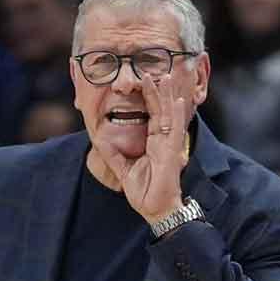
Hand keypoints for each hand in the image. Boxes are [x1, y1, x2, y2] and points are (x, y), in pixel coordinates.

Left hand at [100, 72, 191, 224]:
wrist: (154, 209)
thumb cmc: (144, 191)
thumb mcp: (123, 169)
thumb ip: (113, 155)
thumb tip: (100, 141)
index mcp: (154, 142)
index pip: (151, 114)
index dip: (149, 97)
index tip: (144, 79)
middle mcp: (163, 140)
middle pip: (162, 110)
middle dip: (159, 91)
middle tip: (155, 71)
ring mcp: (169, 145)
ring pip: (170, 116)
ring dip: (169, 97)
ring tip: (167, 78)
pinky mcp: (172, 154)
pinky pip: (175, 132)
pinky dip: (177, 116)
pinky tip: (178, 101)